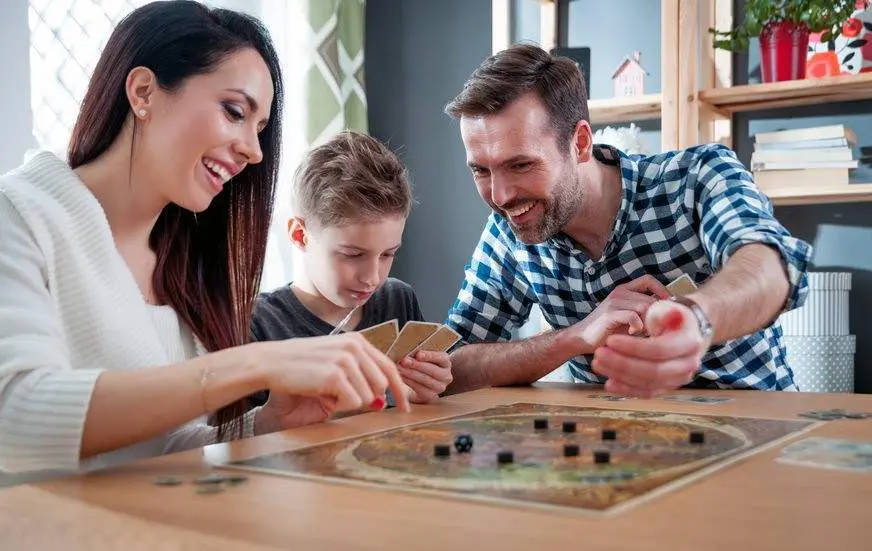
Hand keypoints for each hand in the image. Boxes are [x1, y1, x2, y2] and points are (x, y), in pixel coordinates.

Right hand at [247, 333, 409, 431]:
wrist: (271, 363)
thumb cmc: (300, 366)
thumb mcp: (334, 363)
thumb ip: (359, 377)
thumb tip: (382, 402)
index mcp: (356, 341)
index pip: (389, 366)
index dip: (400, 388)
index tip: (408, 406)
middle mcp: (355, 346)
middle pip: (382, 384)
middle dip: (372, 400)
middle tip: (345, 401)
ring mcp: (346, 359)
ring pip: (368, 396)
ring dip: (349, 402)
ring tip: (325, 392)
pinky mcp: (335, 375)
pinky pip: (353, 402)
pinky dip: (339, 406)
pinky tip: (321, 395)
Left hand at [398, 350, 452, 403]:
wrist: (423, 381)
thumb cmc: (422, 364)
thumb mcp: (424, 357)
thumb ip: (418, 354)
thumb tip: (407, 352)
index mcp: (445, 362)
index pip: (440, 358)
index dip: (429, 356)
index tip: (418, 354)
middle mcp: (446, 375)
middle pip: (432, 370)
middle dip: (416, 365)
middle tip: (404, 361)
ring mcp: (440, 387)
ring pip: (426, 380)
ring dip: (411, 374)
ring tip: (399, 369)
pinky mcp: (432, 396)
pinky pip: (421, 390)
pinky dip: (410, 383)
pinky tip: (401, 377)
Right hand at [561, 275, 669, 353]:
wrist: (582, 337)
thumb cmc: (609, 330)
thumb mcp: (629, 317)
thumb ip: (644, 312)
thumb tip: (669, 314)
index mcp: (625, 290)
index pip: (649, 280)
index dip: (662, 290)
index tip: (669, 307)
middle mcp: (620, 292)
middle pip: (650, 298)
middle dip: (657, 315)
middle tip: (656, 329)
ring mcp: (614, 302)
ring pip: (644, 306)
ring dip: (649, 322)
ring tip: (645, 332)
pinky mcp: (609, 314)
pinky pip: (633, 317)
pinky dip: (638, 326)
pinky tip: (633, 333)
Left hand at [591, 299, 710, 397]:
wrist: (685, 332)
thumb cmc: (671, 317)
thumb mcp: (667, 308)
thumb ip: (665, 312)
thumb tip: (670, 313)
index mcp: (689, 343)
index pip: (659, 349)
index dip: (633, 347)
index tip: (610, 340)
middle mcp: (688, 364)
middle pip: (653, 371)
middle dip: (622, 364)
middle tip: (598, 354)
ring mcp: (678, 379)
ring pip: (648, 383)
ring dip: (620, 376)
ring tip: (598, 364)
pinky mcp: (667, 386)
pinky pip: (647, 392)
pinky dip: (627, 389)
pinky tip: (609, 383)